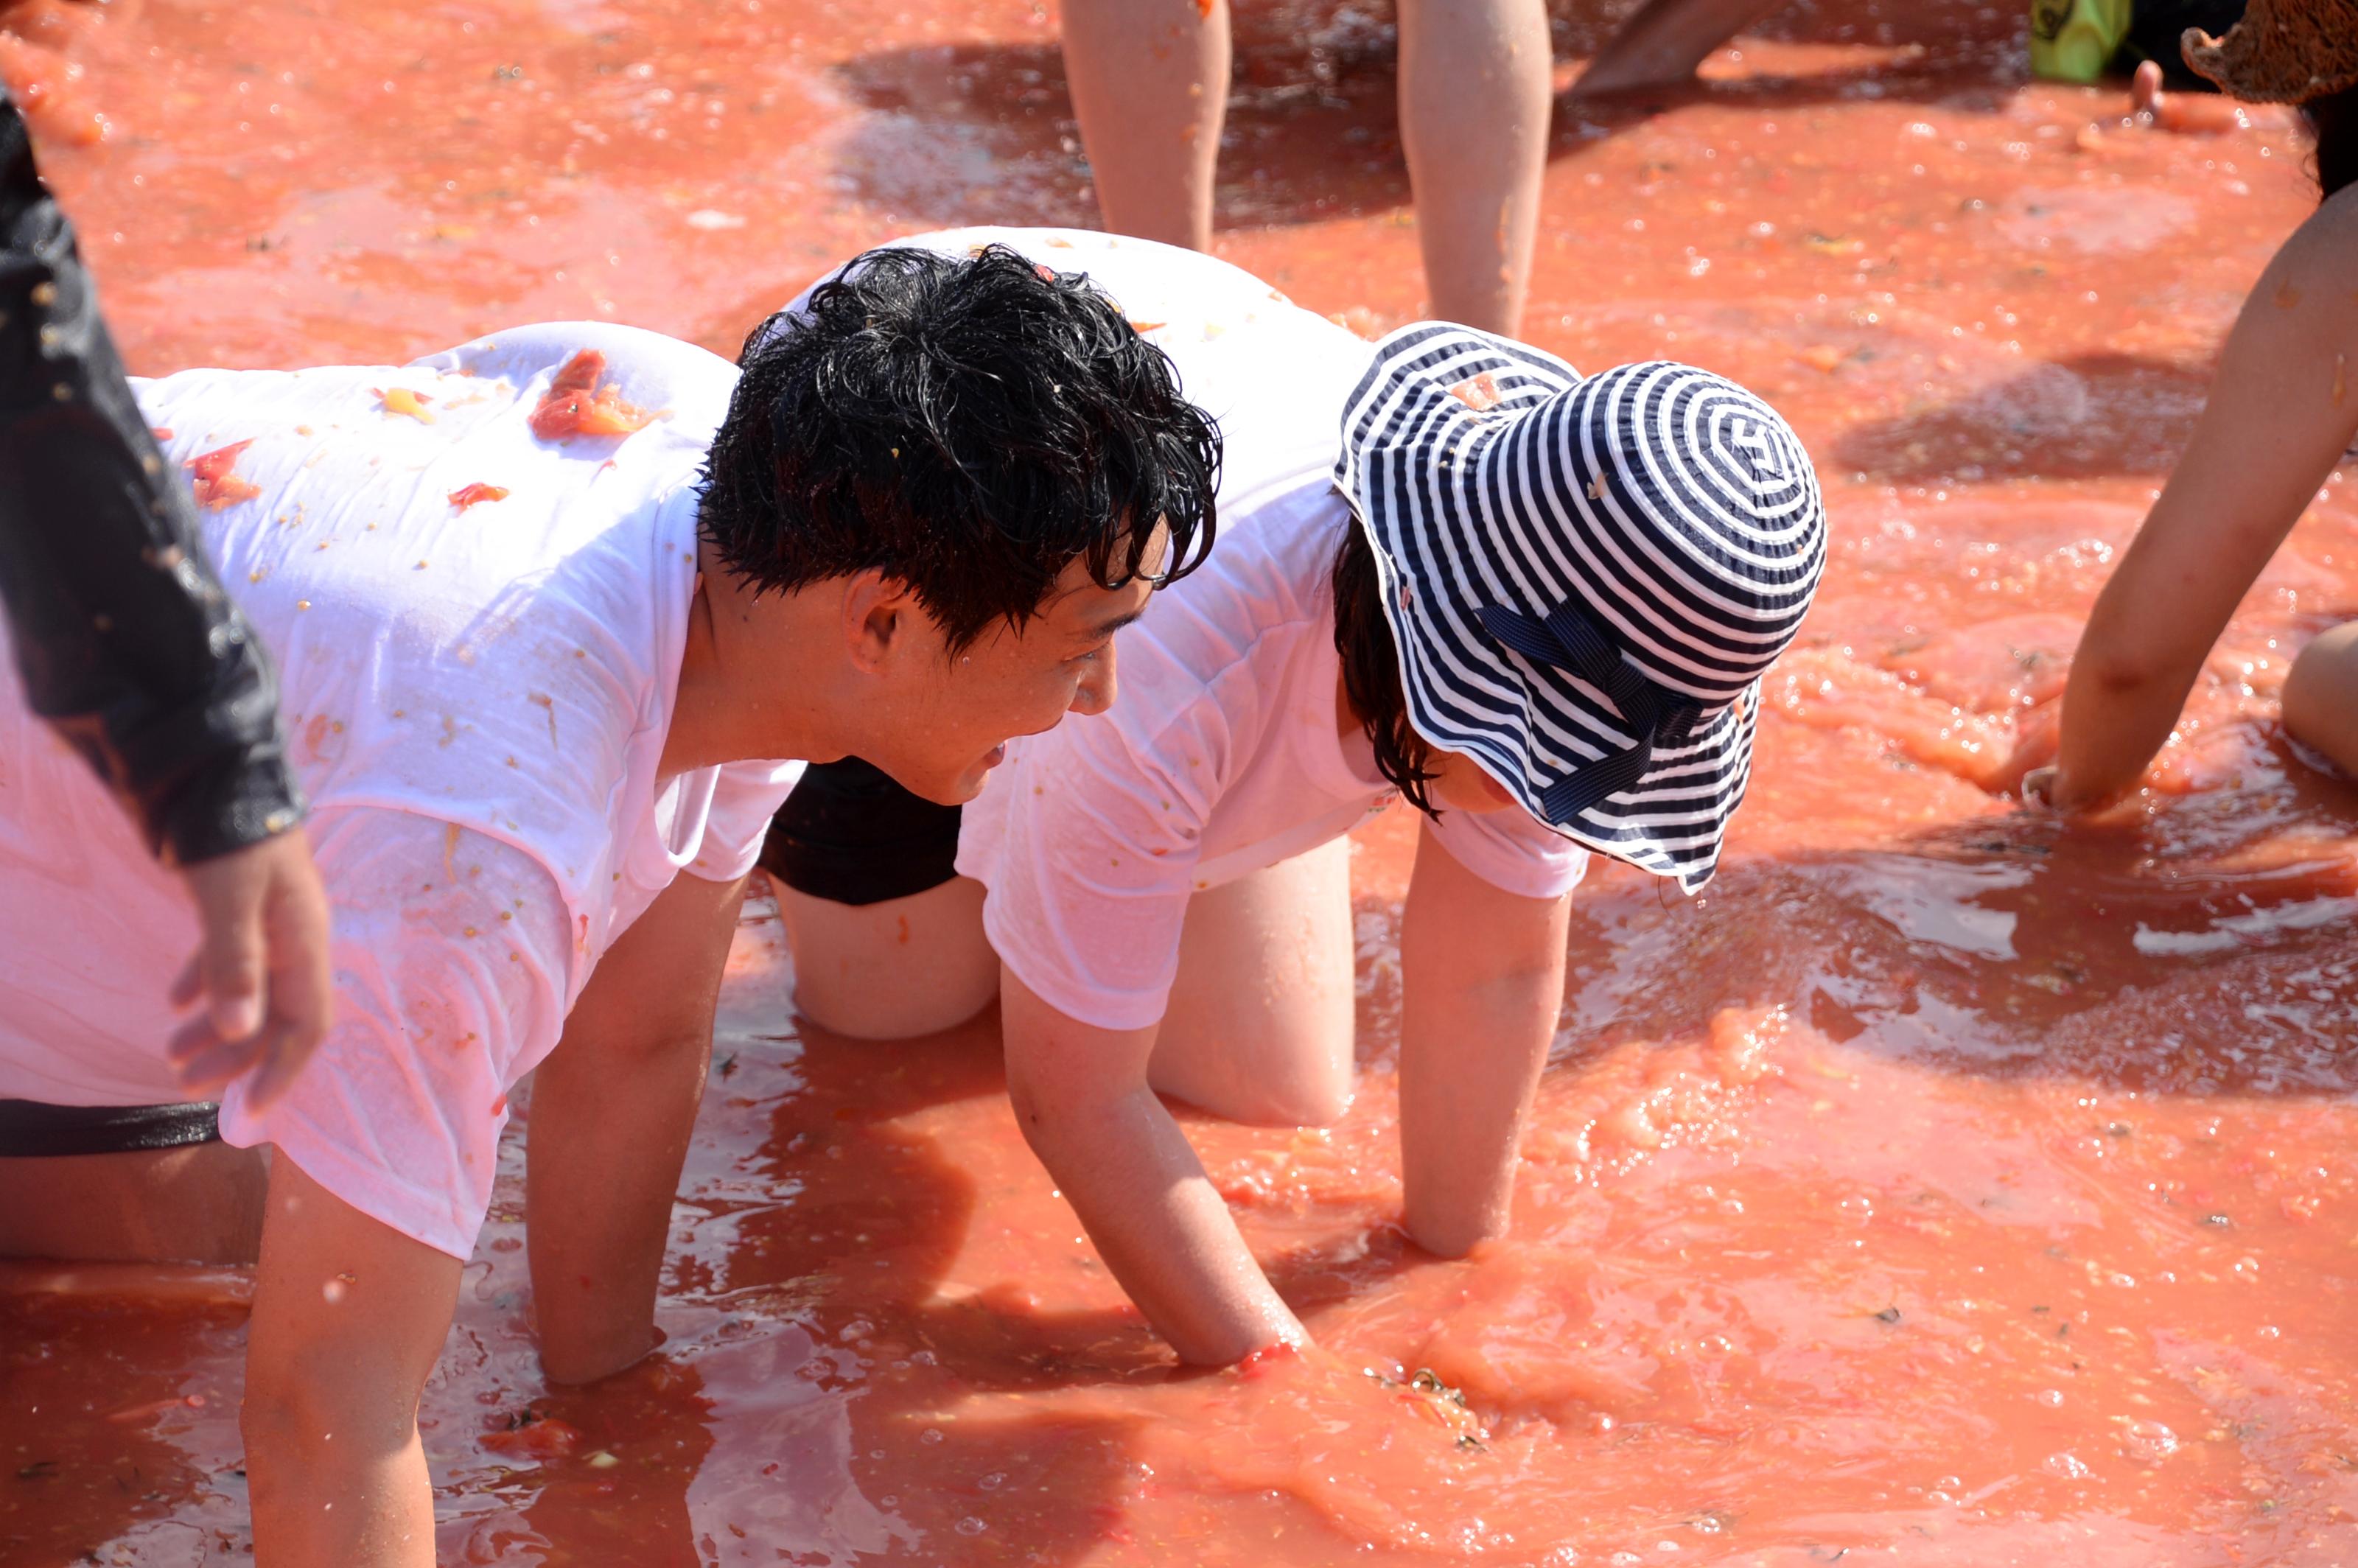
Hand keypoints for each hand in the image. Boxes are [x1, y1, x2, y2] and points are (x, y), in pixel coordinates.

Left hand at [166, 830, 333, 1110]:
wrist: (222, 770)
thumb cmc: (234, 835)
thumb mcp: (231, 899)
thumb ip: (235, 964)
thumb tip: (239, 1032)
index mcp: (305, 941)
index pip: (308, 1025)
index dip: (282, 1071)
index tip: (249, 1111)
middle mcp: (295, 939)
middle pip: (275, 1016)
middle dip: (235, 1057)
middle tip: (186, 1084)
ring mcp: (271, 923)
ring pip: (252, 992)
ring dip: (216, 1028)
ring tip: (172, 1054)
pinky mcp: (243, 907)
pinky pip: (231, 960)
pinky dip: (205, 986)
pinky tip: (175, 1003)